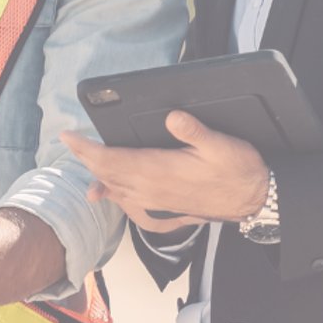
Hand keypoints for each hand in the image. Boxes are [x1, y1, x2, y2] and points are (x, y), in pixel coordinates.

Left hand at [61, 111, 269, 225]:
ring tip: (83, 161)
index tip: (68, 136)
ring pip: (115, 188)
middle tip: (70, 141)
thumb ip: (194, 130)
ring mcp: (156, 200)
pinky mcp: (163, 206)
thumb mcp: (221, 144)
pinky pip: (128, 202)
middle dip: (86, 157)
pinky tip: (107, 193)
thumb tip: (172, 117)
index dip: (87, 148)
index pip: (112, 159)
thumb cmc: (238, 170)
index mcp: (158, 170)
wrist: (253, 200)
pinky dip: (113, 194)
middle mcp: (151, 188)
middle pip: (107, 173)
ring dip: (97, 174)